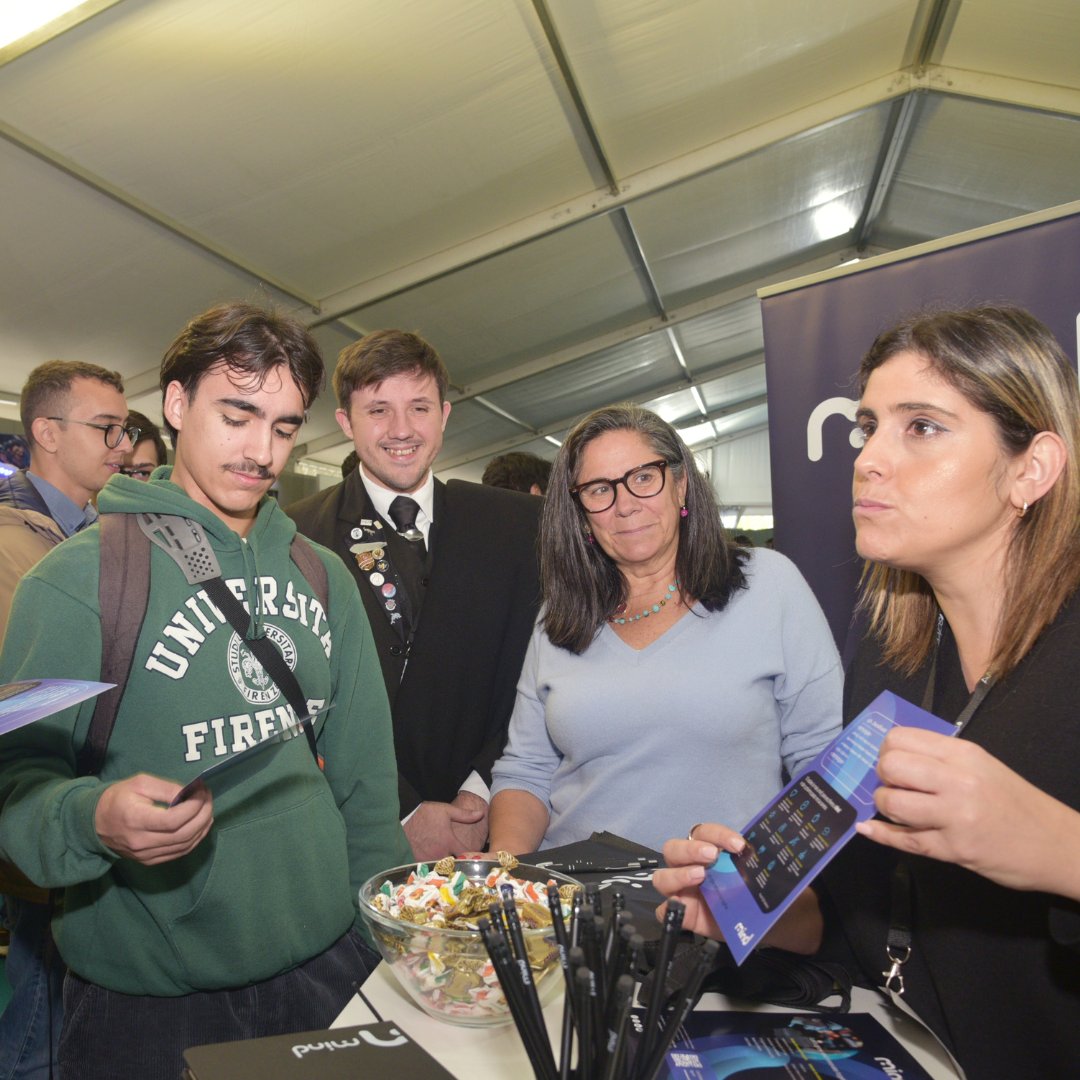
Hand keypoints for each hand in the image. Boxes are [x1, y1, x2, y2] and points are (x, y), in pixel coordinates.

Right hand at [94, 774, 212, 864]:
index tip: (202, 793)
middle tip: (208, 799)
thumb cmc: (118, 798)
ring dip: (202, 828)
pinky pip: (178, 853)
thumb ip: (167, 788)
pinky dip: (194, 840)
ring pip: (184, 846)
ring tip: (208, 810)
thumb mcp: (140, 783)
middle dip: (203, 816)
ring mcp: (145, 855)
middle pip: (182, 835)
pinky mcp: (148, 860)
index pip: (173, 820)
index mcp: (135, 820)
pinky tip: (200, 826)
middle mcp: (140, 842)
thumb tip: (191, 793)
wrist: (94, 823)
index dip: (194, 807)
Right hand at [404, 798, 485, 860]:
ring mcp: (428, 858)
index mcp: (449, 841)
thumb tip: (481, 814)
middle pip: (453, 864)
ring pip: (441, 868)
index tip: (473, 857)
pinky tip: (434, 863)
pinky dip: (432, 867)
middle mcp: (440, 853)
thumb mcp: (446, 811)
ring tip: (448, 863)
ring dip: (445, 866)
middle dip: (457, 863)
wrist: (403, 817)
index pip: (465, 854)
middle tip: (459, 860)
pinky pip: (428, 868)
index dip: (470, 856)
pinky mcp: (417, 861)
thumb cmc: (425, 814)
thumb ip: (465, 815)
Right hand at [653, 824, 746, 939]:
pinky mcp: (682, 914)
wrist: (753, 924)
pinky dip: (670, 907)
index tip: (738, 844)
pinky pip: (663, 911)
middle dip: (691, 849)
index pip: (703, 833)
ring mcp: (681, 891)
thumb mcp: (753, 876)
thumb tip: (766, 858)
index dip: (718, 834)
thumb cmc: (749, 893)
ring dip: (679, 874)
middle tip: (712, 855)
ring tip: (700, 876)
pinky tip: (684, 906)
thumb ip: (753, 866)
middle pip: (673, 848)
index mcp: (705, 851)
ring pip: (662, 877)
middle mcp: (687, 867)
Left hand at [859, 727, 1079, 897]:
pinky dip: (881, 834)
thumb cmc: (1017, 803)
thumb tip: (894, 756)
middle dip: (882, 776)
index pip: (900, 738)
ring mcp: (955, 816)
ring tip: (896, 809)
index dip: (886, 750)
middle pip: (891, 766)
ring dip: (884, 806)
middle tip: (893, 786)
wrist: (1059, 845)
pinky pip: (905, 841)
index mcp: (964, 754)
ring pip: (893, 803)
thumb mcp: (982, 767)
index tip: (892, 762)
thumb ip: (941, 759)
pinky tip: (868, 828)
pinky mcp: (955, 849)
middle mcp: (958, 780)